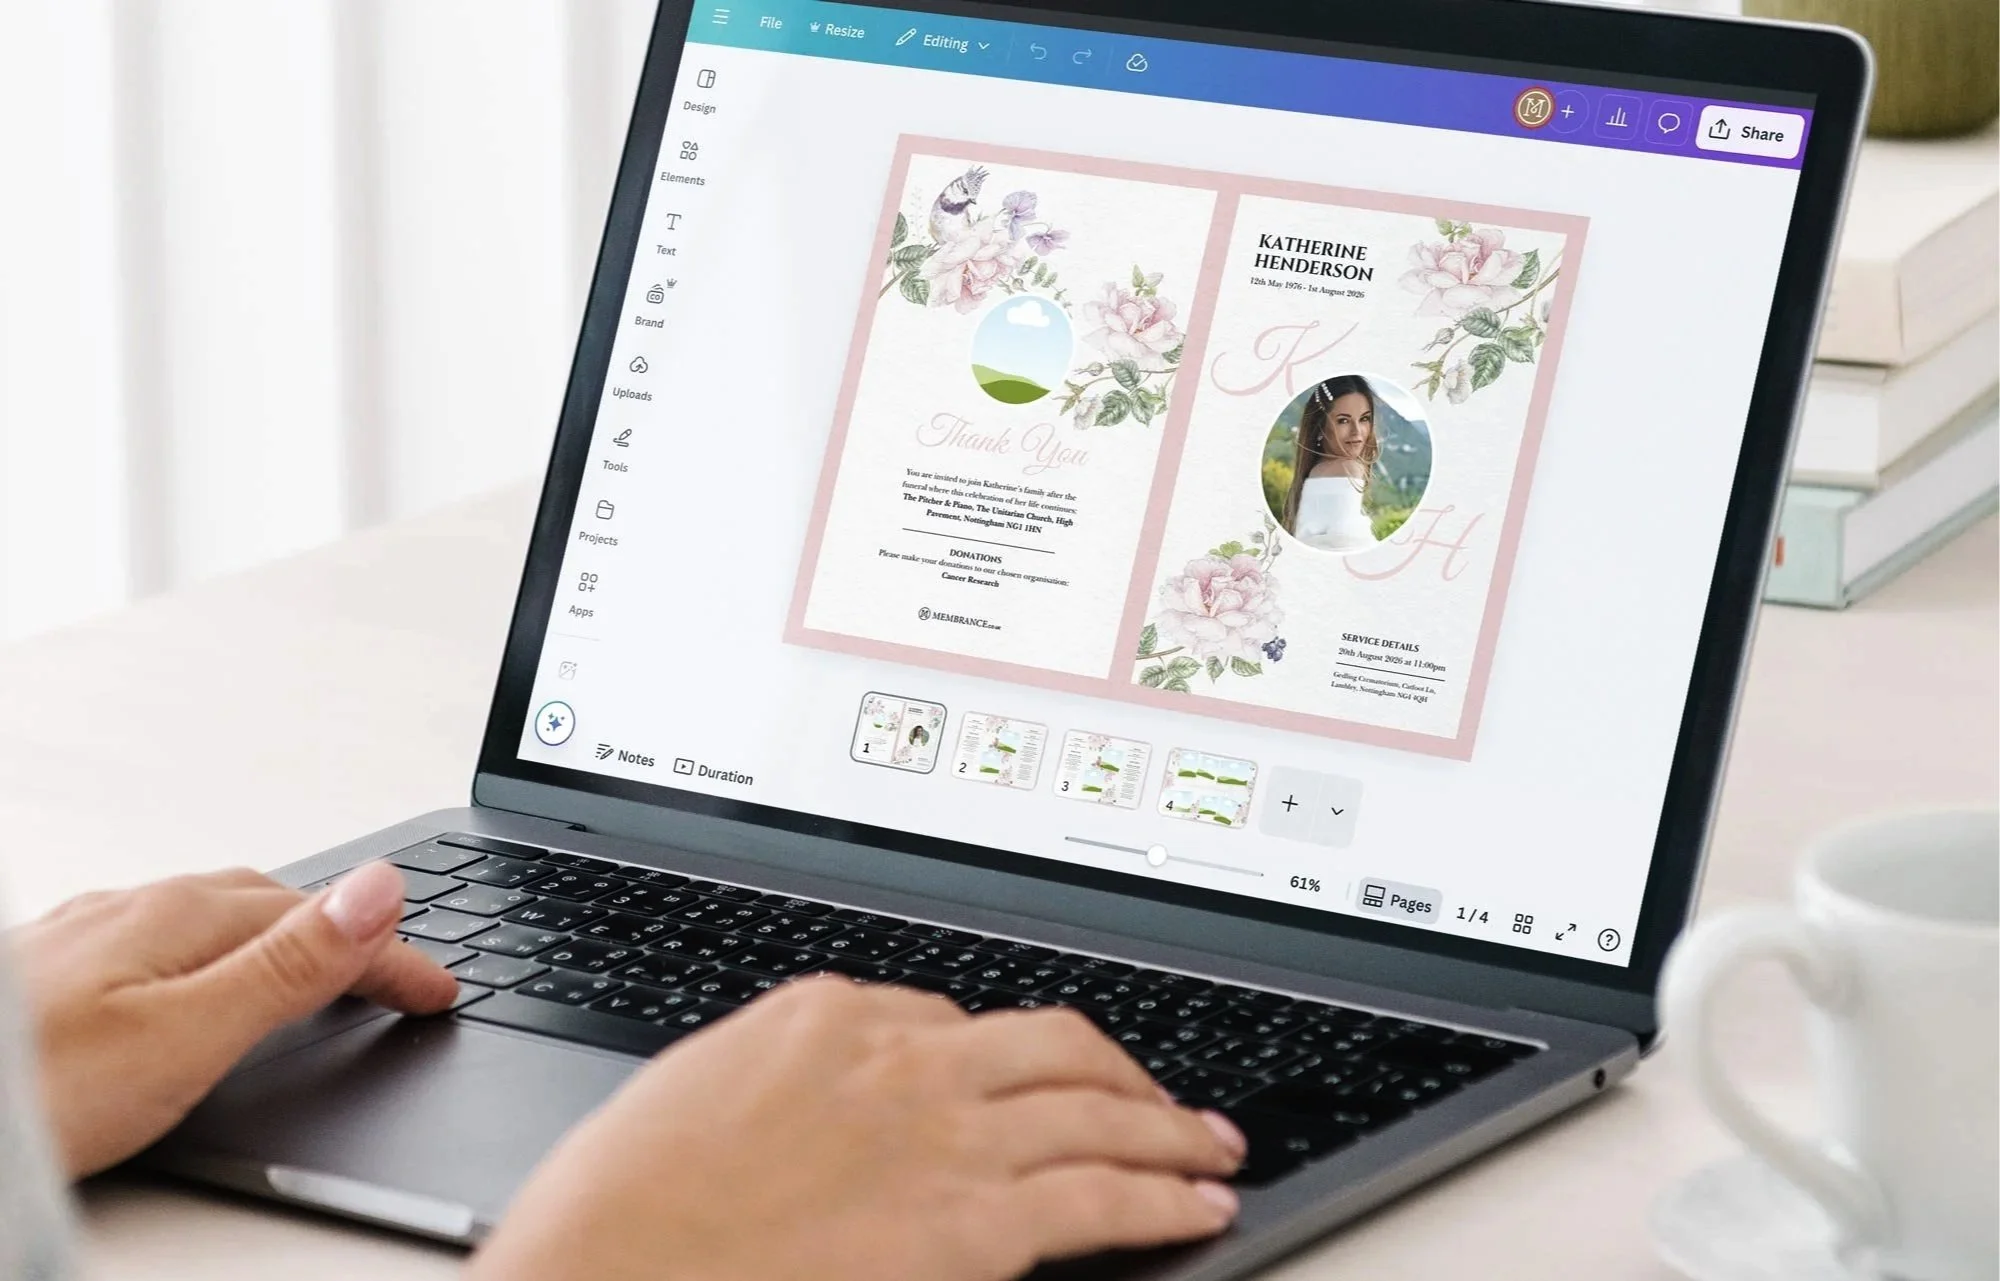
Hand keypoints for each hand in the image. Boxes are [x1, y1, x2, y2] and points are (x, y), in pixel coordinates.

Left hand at [11, 860, 457, 1175]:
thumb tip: (380, 889)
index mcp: (182, 917)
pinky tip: (200, 983)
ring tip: (324, 967)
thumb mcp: (187, 1038)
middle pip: (273, 903)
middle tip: (399, 977)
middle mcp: (134, 909)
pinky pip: (166, 940)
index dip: (394, 957)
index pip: (327, 921)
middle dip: (349, 933)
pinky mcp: (52, 972)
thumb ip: (289, 965)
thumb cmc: (32, 1094)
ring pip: (214, 917)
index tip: (439, 992)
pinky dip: (222, 955)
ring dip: (285, 935)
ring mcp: (87, 935)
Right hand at [470, 976, 1243, 1280]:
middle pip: (1052, 1044)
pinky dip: (1165, 1196)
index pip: (949, 1020)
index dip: (1000, 1060)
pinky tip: (1199, 1206)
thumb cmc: (621, 1203)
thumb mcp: (695, 1091)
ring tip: (1211, 1144)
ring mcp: (948, 1135)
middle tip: (1162, 1096)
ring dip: (1168, 1126)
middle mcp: (905, 1060)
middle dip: (1118, 1070)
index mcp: (828, 1015)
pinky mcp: (976, 1225)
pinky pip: (1102, 1196)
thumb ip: (780, 1079)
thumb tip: (813, 1098)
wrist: (607, 1268)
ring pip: (1097, 1108)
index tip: (1025, 1084)